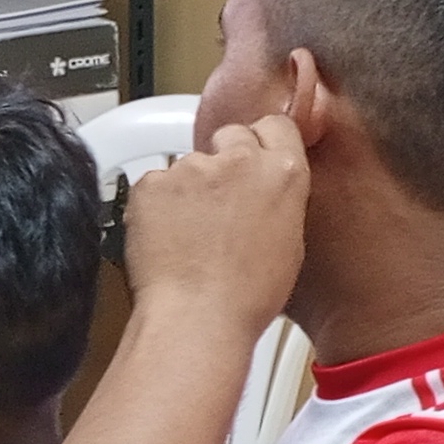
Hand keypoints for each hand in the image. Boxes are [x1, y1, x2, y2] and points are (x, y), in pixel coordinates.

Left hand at [124, 113, 309, 338]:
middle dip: (224, 161)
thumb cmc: (246, 297)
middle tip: (218, 204)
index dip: (262, 143)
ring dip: (188, 188)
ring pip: (189, 164)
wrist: (197, 318)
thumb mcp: (290, 243)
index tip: (253, 158)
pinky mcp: (152, 182)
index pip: (275, 126)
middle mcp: (238, 160)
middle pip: (230, 136)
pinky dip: (157, 205)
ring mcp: (191, 168)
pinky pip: (155, 183)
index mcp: (283, 172)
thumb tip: (266, 192)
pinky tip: (166, 237)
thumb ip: (279, 199)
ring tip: (189, 235)